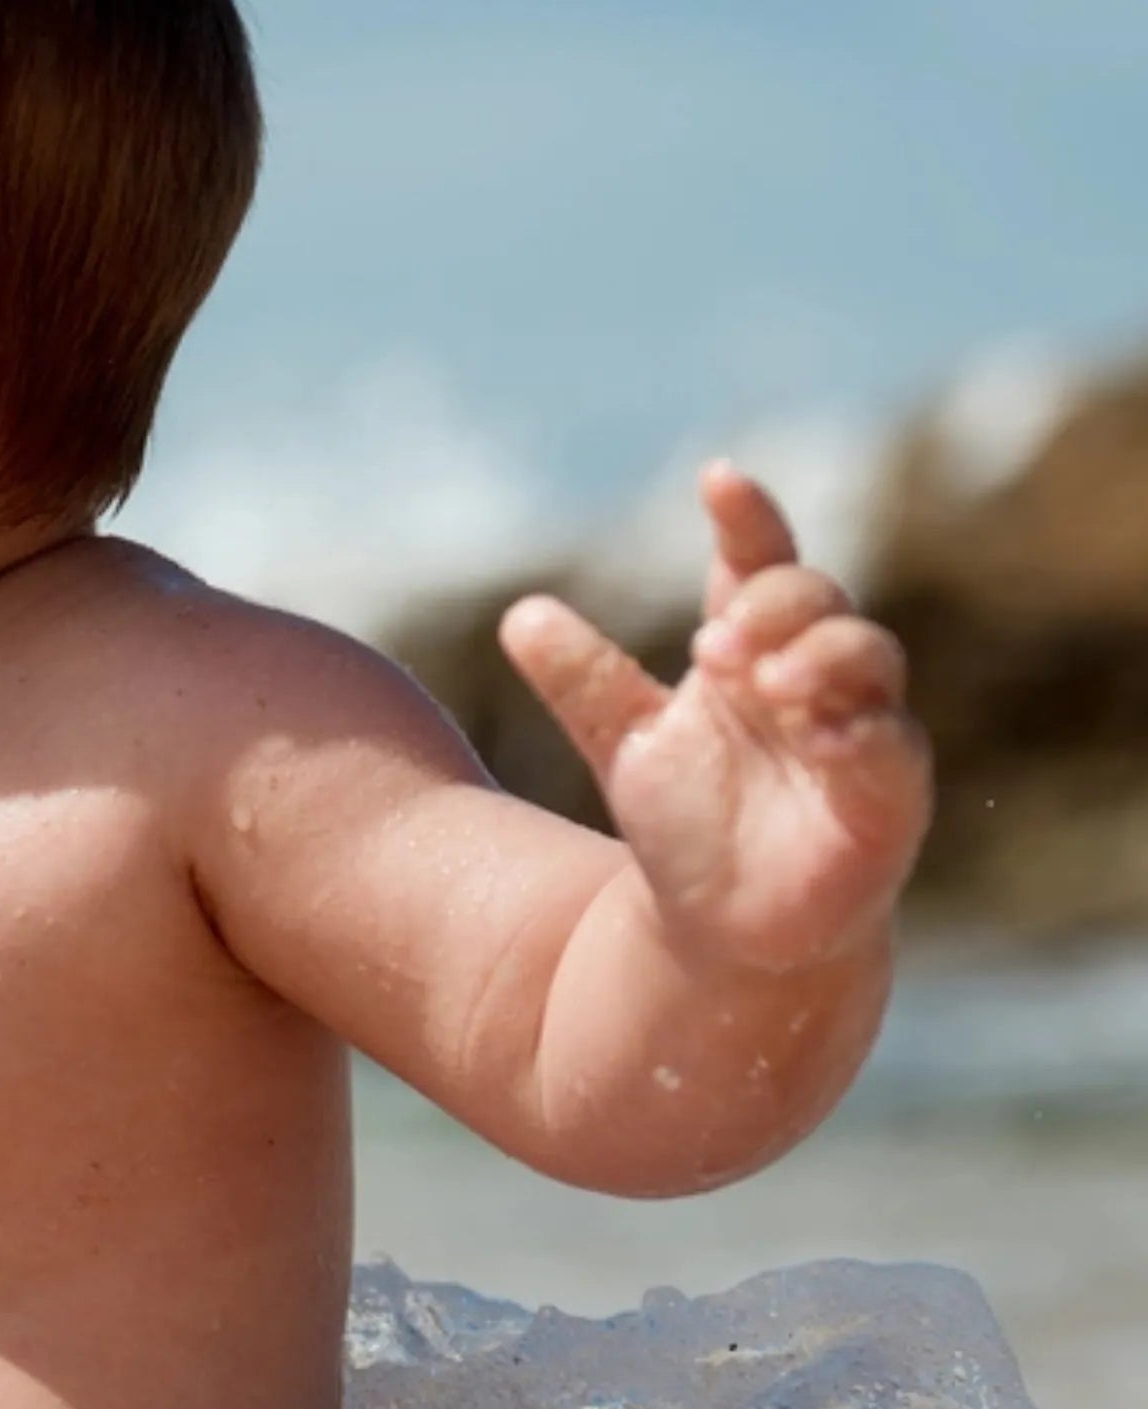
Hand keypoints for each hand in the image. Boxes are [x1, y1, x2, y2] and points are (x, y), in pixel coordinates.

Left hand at [498, 463, 927, 973]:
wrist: (726, 930)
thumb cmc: (690, 826)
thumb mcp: (622, 743)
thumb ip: (584, 681)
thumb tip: (518, 614)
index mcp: (751, 651)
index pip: (759, 563)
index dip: (746, 520)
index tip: (718, 478)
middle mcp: (813, 677)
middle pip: (814, 598)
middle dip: (771, 604)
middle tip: (711, 645)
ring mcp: (860, 729)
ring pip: (867, 655)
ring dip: (817, 653)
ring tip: (760, 677)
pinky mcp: (889, 792)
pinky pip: (888, 744)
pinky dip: (859, 729)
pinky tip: (822, 730)